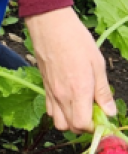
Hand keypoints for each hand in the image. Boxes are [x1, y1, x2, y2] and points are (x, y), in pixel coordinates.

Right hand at [26, 7, 116, 132]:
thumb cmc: (77, 41)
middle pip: (70, 127)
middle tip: (94, 113)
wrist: (50, 26)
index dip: (95, 127)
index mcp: (79, 91)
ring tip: (80, 108)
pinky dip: (59, 111)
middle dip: (84, 126)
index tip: (103, 118)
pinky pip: (50, 109)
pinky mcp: (44, 85)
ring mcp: (51, 91)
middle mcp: (62, 95)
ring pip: (58, 121)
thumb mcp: (98, 64)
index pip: (83, 125)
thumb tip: (109, 112)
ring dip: (70, 121)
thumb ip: (103, 91)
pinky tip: (68, 99)